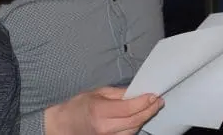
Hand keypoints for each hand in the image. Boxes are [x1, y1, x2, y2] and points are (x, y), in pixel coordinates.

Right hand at [45, 87, 163, 134]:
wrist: (64, 125)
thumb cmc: (77, 106)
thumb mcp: (97, 92)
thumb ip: (118, 93)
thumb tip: (136, 92)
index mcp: (99, 111)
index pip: (128, 108)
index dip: (144, 102)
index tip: (153, 96)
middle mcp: (104, 128)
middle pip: (134, 121)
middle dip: (149, 110)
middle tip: (158, 102)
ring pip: (133, 130)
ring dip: (144, 119)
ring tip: (150, 108)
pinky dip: (135, 127)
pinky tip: (139, 118)